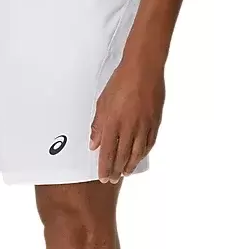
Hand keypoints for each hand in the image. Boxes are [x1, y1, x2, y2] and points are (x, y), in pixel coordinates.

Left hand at [89, 57, 165, 182]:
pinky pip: (149, 143)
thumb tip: (94, 144)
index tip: (103, 177)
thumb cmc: (121, 82)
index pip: (107, 152)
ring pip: (136, 152)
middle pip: (121, 155)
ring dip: (130, 165)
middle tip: (112, 179)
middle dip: (116, 170)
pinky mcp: (154, 121)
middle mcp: (128, 127)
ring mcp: (143, 125)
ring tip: (125, 172)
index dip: (105, 167)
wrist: (143, 69)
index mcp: (113, 122)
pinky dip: (143, 153)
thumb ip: (98, 125)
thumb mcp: (102, 102)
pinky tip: (139, 157)